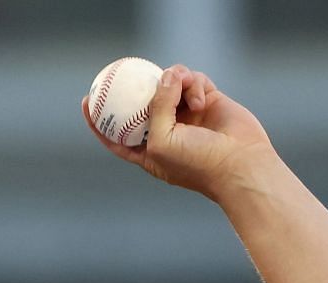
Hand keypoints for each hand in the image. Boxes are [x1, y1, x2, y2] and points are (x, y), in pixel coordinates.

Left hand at [81, 64, 272, 198]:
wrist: (241, 163)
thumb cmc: (198, 163)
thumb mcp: (162, 140)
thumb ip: (155, 108)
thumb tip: (163, 77)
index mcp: (150, 151)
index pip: (117, 135)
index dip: (99, 121)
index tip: (86, 102)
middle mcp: (167, 132)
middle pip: (142, 104)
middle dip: (134, 89)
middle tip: (122, 73)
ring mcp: (187, 115)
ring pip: (169, 85)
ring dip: (172, 82)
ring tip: (180, 87)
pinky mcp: (208, 101)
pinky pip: (192, 80)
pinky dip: (193, 84)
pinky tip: (199, 97)